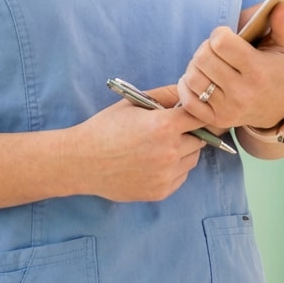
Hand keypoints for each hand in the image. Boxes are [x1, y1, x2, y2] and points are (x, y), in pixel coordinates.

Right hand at [70, 84, 205, 202]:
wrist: (84, 161)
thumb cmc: (106, 127)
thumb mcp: (134, 103)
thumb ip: (164, 95)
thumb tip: (187, 90)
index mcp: (164, 126)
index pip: (199, 117)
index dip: (199, 113)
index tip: (195, 113)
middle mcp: (169, 152)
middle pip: (200, 139)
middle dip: (190, 132)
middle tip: (171, 129)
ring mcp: (166, 175)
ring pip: (192, 159)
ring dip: (184, 151)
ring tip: (160, 145)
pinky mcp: (161, 192)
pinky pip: (181, 177)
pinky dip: (174, 168)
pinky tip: (154, 161)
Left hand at [176, 3, 283, 130]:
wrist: (278, 110)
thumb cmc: (276, 72)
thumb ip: (281, 25)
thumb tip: (279, 6)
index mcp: (257, 70)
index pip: (221, 42)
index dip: (219, 34)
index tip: (226, 36)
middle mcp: (242, 92)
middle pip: (203, 57)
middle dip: (205, 48)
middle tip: (214, 50)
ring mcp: (228, 109)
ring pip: (193, 77)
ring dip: (195, 66)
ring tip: (207, 64)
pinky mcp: (216, 120)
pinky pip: (188, 100)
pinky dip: (187, 86)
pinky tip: (198, 79)